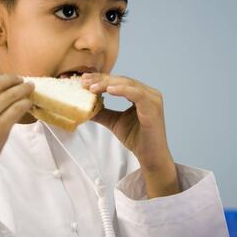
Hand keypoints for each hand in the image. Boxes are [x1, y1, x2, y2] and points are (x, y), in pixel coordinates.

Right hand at [0, 73, 33, 226]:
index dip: (1, 75)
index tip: (10, 77)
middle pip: (0, 83)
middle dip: (14, 79)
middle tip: (24, 80)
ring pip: (12, 94)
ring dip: (24, 88)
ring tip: (30, 87)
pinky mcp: (0, 127)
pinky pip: (18, 108)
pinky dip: (26, 103)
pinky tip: (29, 103)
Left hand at [82, 73, 180, 197]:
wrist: (150, 157)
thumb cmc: (136, 139)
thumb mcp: (114, 122)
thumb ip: (102, 112)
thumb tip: (83, 107)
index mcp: (141, 94)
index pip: (118, 82)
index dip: (101, 79)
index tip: (84, 80)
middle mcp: (149, 93)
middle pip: (122, 80)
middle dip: (101, 79)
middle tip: (84, 80)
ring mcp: (152, 99)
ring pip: (128, 84)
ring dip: (108, 84)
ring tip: (92, 87)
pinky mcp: (153, 108)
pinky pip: (137, 94)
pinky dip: (122, 90)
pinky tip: (108, 90)